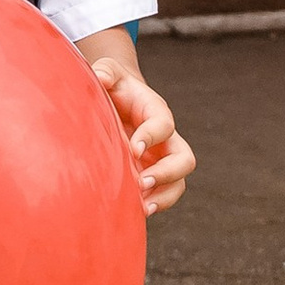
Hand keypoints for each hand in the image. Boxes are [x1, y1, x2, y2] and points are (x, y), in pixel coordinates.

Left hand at [89, 52, 193, 215]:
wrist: (116, 102)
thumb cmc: (113, 86)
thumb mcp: (109, 72)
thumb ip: (106, 71)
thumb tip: (100, 77)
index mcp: (156, 112)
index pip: (163, 124)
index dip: (151, 136)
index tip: (133, 148)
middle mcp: (165, 138)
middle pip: (184, 158)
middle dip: (167, 172)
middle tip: (143, 181)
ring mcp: (160, 159)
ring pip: (179, 182)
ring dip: (164, 196)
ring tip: (143, 207)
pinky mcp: (151, 175)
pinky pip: (163, 195)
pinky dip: (154, 204)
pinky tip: (135, 213)